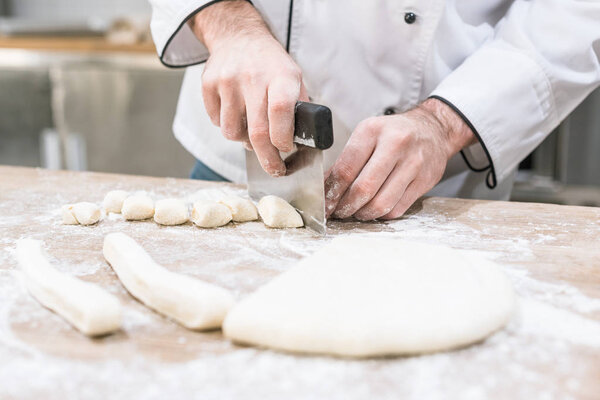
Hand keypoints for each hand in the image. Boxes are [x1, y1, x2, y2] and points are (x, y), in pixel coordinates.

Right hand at [190, 1, 307, 176]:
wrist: (238, 37)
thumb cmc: (270, 65)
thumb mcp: (293, 77)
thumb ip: (297, 108)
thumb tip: (301, 143)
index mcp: (281, 76)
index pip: (280, 113)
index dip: (283, 139)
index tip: (286, 150)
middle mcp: (253, 77)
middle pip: (257, 132)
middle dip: (268, 159)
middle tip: (274, 168)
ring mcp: (227, 81)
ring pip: (233, 133)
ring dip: (244, 141)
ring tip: (252, 130)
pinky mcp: (208, 85)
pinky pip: (217, 122)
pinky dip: (228, 126)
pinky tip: (236, 113)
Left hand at [324, 98, 475, 219]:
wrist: (434, 129)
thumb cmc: (394, 134)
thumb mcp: (367, 136)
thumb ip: (346, 161)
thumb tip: (325, 188)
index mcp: (373, 131)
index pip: (346, 170)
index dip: (332, 193)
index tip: (325, 204)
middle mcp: (395, 145)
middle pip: (363, 189)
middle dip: (346, 207)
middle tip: (339, 212)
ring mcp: (413, 164)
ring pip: (381, 204)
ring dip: (363, 214)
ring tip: (356, 212)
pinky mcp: (425, 181)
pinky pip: (397, 208)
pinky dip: (381, 214)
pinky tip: (375, 209)